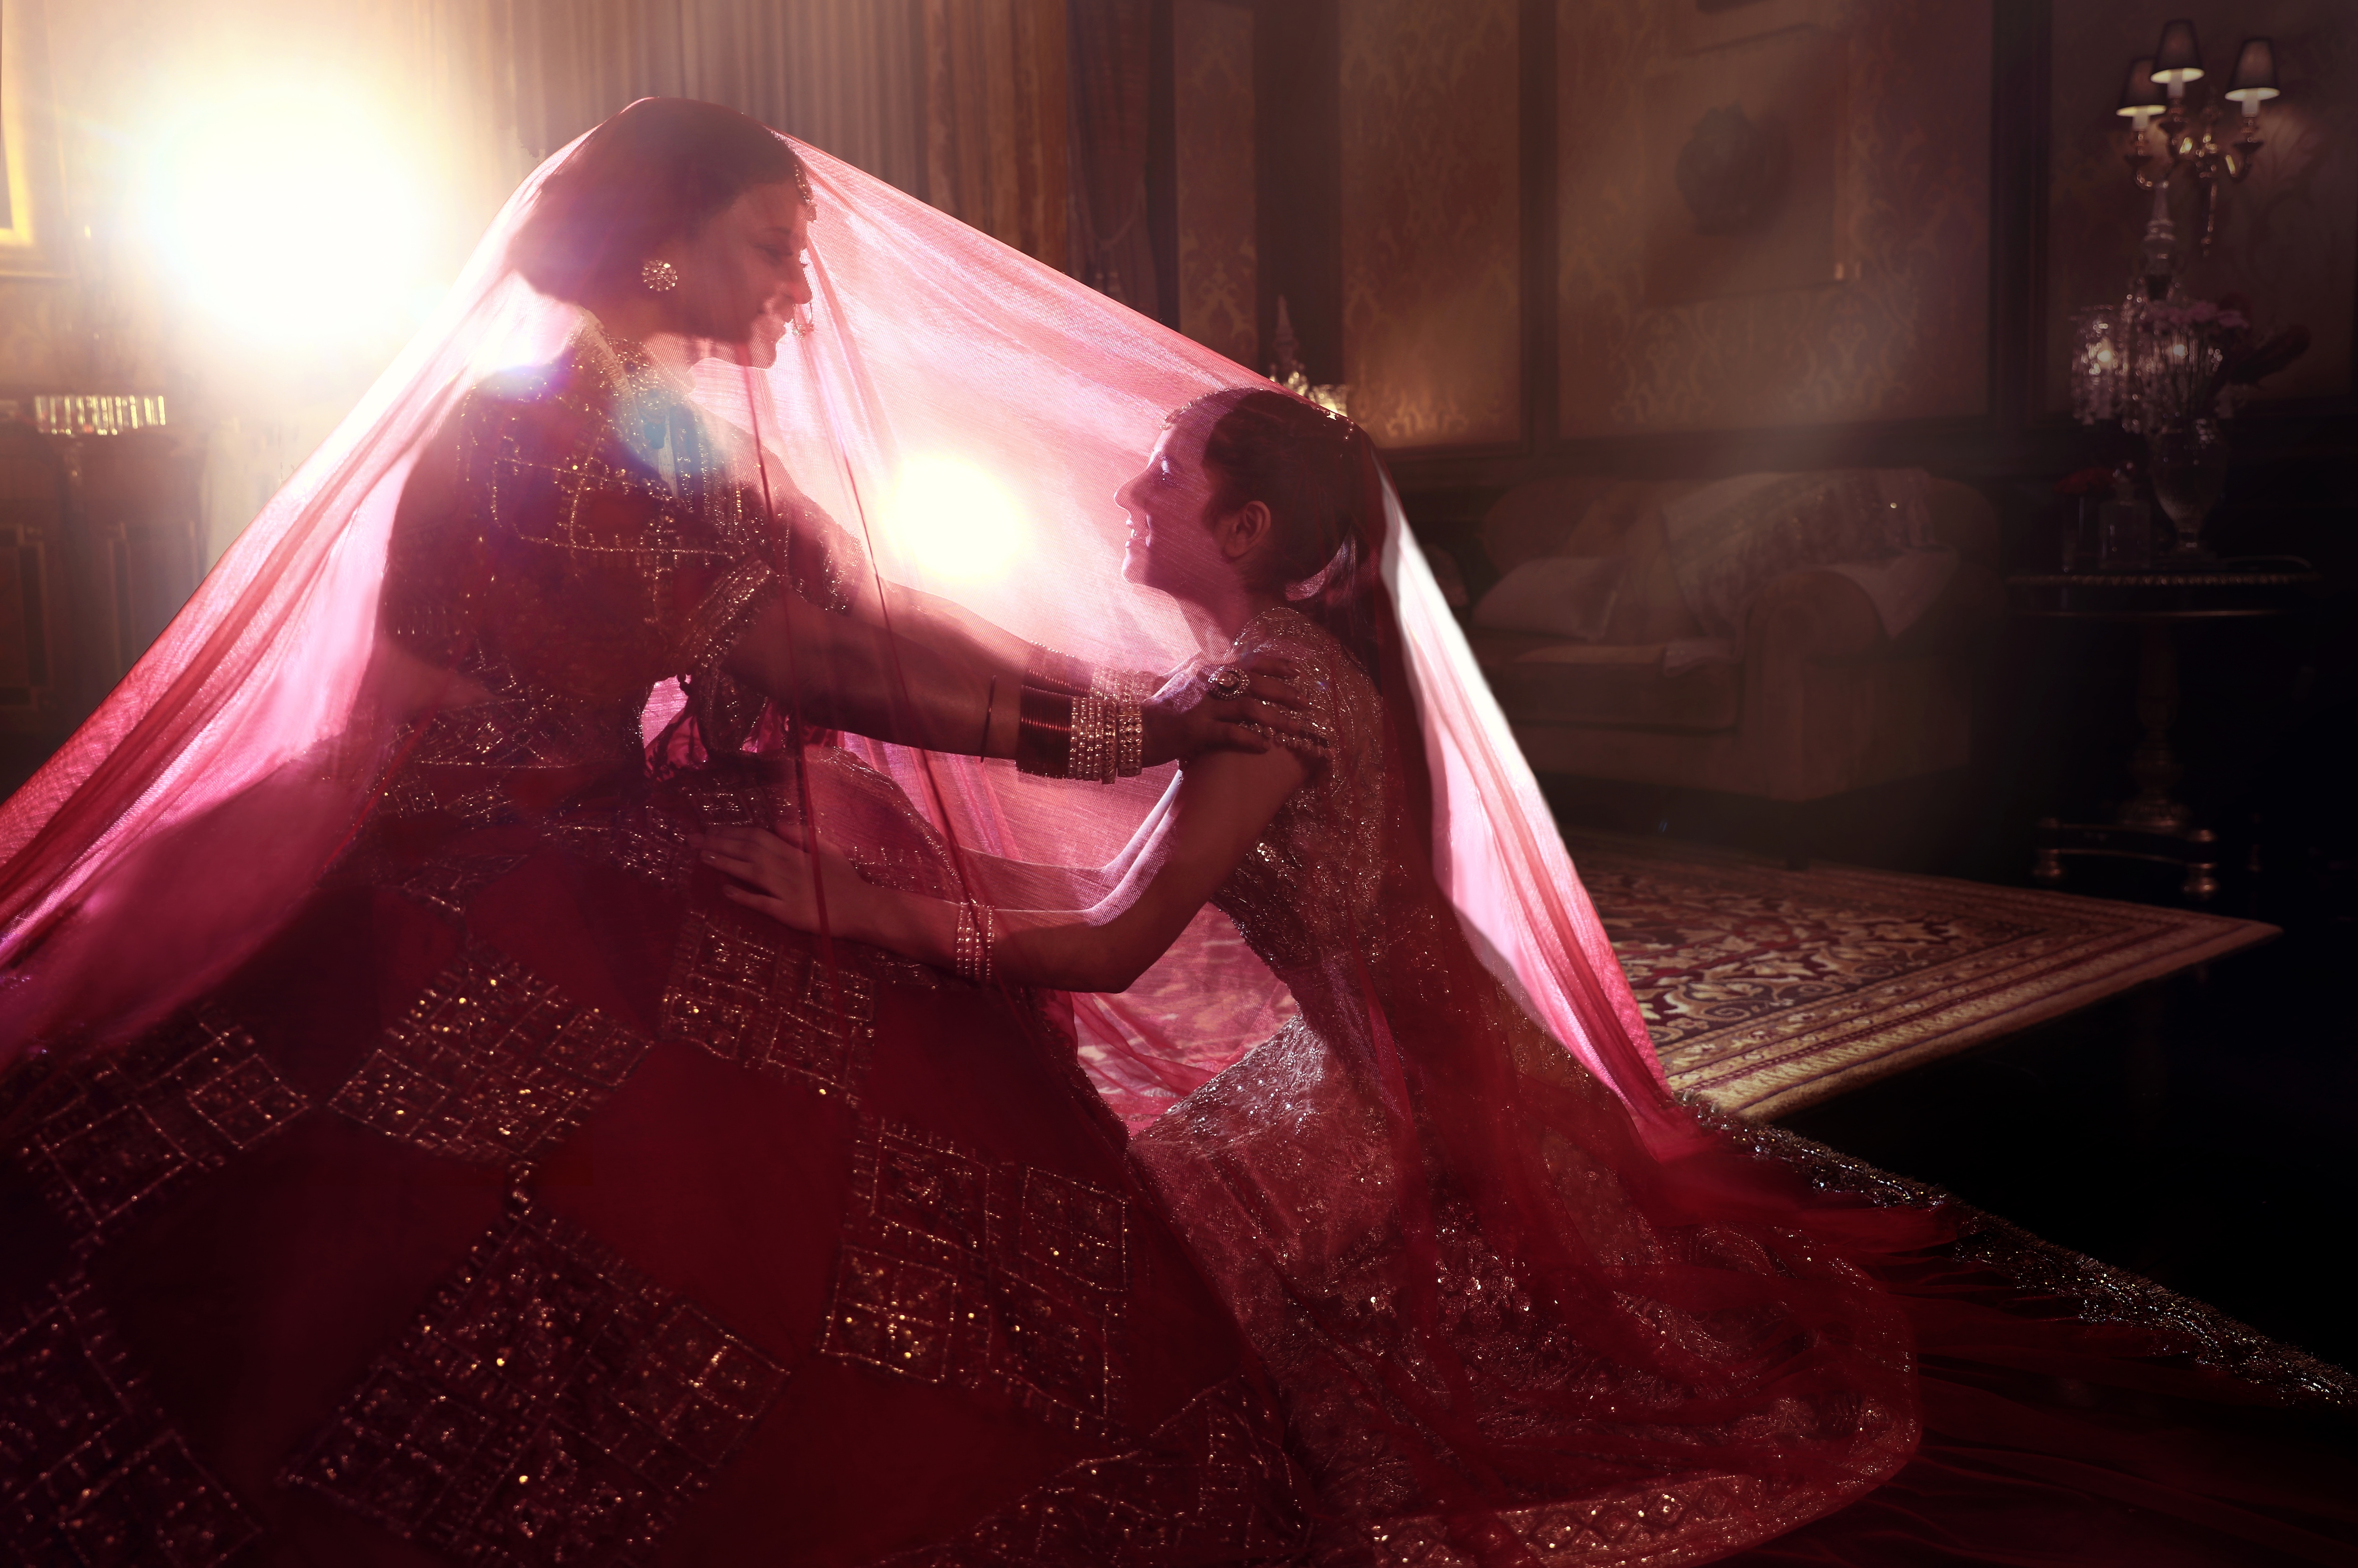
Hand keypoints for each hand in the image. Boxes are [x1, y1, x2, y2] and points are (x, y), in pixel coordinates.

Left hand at [698, 824, 871, 936]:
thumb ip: (801, 835)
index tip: (711, 829)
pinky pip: (761, 903)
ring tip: (703, 857)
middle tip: (693, 839)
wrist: (861, 908)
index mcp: (795, 852)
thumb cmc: (844, 880)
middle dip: (718, 843)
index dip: (732, 832)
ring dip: (725, 863)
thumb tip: (776, 822)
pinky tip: (725, 890)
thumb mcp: (827, 849)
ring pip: (750, 872)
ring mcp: (786, 891)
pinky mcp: (787, 913)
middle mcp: (786, 868)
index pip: (757, 837)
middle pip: (747, 850)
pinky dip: (742, 895)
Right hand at [1138, 654, 1324, 766]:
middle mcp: (1206, 682)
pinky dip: (1252, 740)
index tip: (1298, 671)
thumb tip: (1238, 674)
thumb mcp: (1187, 683)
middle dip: (1284, 693)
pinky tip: (1266, 747)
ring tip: (1295, 728)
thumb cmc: (1162, 710)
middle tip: (1306, 704)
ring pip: (1249, 708)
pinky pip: (1232, 734)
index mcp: (1206, 668)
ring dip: (1277, 718)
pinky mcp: (1196, 731)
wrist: (1132, 729)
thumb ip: (1212, 678)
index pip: (1248, 660)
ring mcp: (1201, 706)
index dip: (1275, 664)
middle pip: (1254, 683)